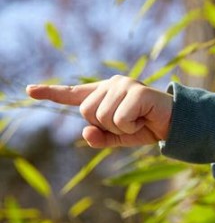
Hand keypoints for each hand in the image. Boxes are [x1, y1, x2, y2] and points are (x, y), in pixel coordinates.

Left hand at [26, 76, 173, 147]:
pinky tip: (144, 120)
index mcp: (105, 93)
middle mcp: (112, 84)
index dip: (51, 93)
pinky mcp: (137, 91)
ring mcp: (124, 85)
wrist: (177, 124)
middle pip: (86, 112)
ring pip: (101, 117)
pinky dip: (131, 128)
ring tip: (138, 121)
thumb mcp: (119, 138)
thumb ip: (99, 137)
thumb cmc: (147, 127)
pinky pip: (119, 119)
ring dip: (120, 128)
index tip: (30, 90)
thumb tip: (85, 132)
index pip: (74, 94)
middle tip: (129, 123)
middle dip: (105, 126)